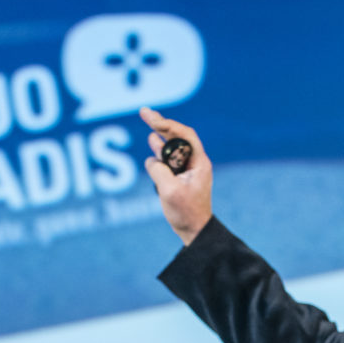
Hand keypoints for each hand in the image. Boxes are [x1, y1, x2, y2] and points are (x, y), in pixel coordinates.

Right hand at [140, 107, 212, 245]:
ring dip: (159, 136)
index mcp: (199, 163)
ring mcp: (187, 171)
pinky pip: (167, 162)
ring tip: (149, 119)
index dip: (168, 124)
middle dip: (160, 124)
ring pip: (171, 148)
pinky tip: (152, 144)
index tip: (152, 120)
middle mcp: (194, 163)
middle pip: (177, 137)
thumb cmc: (186, 212)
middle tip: (144, 112)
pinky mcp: (179, 179)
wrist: (195, 230)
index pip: (185, 135)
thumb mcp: (169, 191)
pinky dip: (158, 154)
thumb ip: (158, 170)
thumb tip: (152, 160)